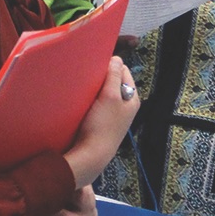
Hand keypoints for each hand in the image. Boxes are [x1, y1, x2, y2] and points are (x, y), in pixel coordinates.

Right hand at [64, 57, 140, 187]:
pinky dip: (90, 101)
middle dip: (102, 78)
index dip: (111, 66)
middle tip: (89, 78)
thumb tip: (116, 59)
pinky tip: (81, 103)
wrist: (90, 156)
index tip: (96, 65)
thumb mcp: (110, 97)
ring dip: (94, 90)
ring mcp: (113, 115)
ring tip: (84, 90)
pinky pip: (96, 105)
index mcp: (132, 99)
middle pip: (113, 82)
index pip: (124, 71)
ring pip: (104, 93)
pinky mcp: (101, 123)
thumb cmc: (102, 127)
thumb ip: (114, 76)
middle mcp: (125, 106)